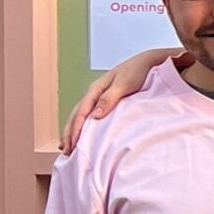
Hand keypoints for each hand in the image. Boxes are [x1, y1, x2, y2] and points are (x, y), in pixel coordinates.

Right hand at [62, 49, 176, 151]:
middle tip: (65, 151)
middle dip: (69, 132)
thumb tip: (95, 115)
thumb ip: (109, 98)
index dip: (75, 129)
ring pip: (80, 115)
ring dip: (72, 130)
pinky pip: (89, 114)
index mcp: (96, 89)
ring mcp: (98, 96)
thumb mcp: (124, 84)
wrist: (148, 62)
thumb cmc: (138, 71)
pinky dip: (82, 125)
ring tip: (66, 147)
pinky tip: (81, 134)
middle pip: (76, 114)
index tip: (72, 144)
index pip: (81, 112)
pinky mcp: (105, 99)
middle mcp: (94, 93)